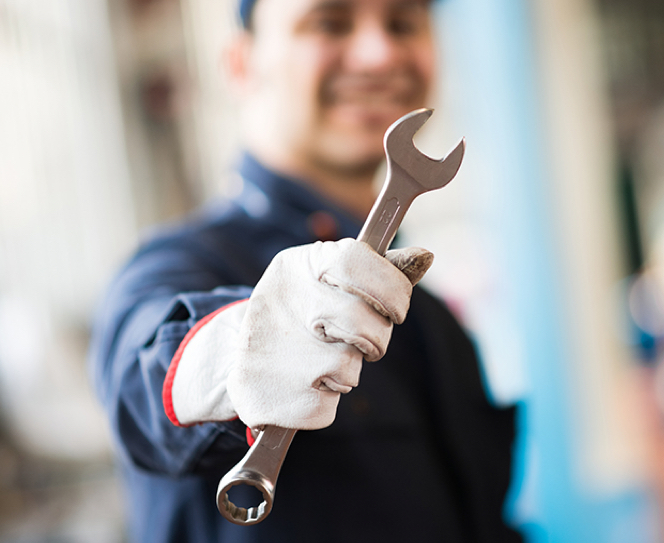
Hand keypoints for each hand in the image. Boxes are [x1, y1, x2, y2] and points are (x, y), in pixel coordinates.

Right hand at [163, 239, 431, 430]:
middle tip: (356, 339)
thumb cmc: (304, 310)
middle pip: (365, 325)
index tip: (392, 309)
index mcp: (300, 265)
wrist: (237, 355)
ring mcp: (270, 350)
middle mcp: (280, 301)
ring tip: (319, 360)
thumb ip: (381, 270)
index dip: (391, 290)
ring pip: (349, 370)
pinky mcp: (266, 397)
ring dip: (347, 371)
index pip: (360, 263)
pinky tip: (302, 385)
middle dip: (374, 339)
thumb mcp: (334, 278)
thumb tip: (426, 256)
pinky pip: (328, 407)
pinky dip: (324, 400)